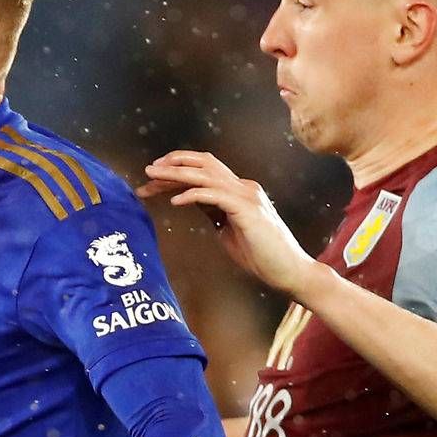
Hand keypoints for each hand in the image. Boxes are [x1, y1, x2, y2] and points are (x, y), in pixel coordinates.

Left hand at [138, 151, 325, 301]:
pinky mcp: (247, 210)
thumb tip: (191, 200)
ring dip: (176, 174)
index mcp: (239, 190)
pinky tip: (174, 200)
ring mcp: (247, 196)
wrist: (289, 271)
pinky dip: (192, 194)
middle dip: (173, 165)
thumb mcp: (228, 228)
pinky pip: (214, 196)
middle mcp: (243, 187)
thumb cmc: (260, 255)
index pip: (204, 172)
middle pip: (203, 165)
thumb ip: (213, 211)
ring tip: (152, 177)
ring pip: (205, 176)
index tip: (153, 179)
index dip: (177, 172)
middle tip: (148, 171)